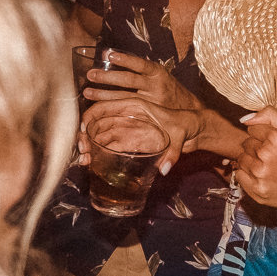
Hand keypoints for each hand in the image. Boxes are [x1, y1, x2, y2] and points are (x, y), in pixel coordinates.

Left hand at [82, 48, 199, 112]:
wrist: (187, 110)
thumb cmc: (166, 88)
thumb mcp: (158, 75)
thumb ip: (139, 70)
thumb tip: (107, 57)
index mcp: (158, 73)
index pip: (140, 64)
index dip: (124, 60)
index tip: (108, 55)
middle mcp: (155, 87)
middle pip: (129, 81)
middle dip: (108, 78)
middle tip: (90, 75)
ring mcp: (151, 103)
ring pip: (125, 98)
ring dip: (104, 95)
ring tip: (87, 93)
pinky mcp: (148, 116)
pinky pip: (127, 112)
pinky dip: (112, 110)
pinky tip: (99, 109)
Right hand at [85, 95, 200, 173]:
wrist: (193, 131)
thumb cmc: (185, 124)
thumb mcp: (180, 134)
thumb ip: (172, 152)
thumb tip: (164, 169)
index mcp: (135, 106)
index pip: (107, 106)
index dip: (92, 116)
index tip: (84, 129)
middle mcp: (127, 117)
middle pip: (99, 123)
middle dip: (87, 136)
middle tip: (83, 152)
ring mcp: (127, 130)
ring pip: (101, 136)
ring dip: (90, 146)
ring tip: (85, 160)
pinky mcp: (130, 142)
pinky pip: (109, 146)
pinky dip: (99, 153)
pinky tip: (92, 163)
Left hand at [231, 106, 276, 217]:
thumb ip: (271, 115)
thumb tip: (245, 119)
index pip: (252, 129)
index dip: (263, 136)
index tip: (274, 144)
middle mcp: (267, 155)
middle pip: (246, 144)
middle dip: (257, 148)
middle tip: (273, 157)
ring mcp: (261, 174)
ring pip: (242, 159)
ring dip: (252, 162)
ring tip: (269, 167)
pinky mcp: (256, 190)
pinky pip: (239, 174)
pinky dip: (248, 175)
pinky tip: (263, 177)